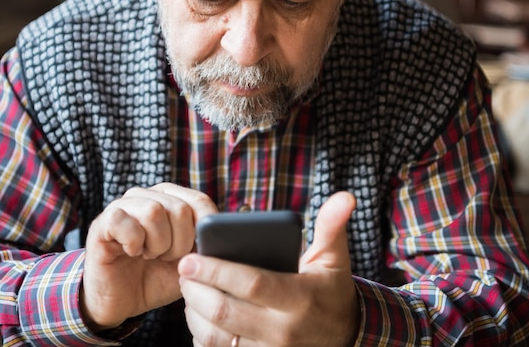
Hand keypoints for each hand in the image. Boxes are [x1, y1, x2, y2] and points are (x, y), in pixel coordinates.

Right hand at [80, 183, 217, 330]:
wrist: (121, 301)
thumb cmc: (156, 276)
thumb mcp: (189, 261)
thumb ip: (206, 242)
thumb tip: (229, 227)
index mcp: (171, 198)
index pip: (200, 201)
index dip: (203, 231)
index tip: (193, 253)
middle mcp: (147, 195)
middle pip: (180, 209)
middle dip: (179, 244)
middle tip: (165, 258)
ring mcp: (123, 205)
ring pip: (154, 211)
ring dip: (157, 245)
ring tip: (149, 255)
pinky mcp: (103, 221)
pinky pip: (126, 222)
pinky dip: (134, 244)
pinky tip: (131, 253)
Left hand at [179, 192, 358, 345]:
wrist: (345, 336)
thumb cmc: (330, 289)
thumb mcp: (334, 257)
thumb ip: (332, 225)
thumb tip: (344, 196)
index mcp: (299, 299)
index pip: (252, 284)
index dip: (216, 271)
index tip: (190, 259)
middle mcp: (283, 332)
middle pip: (226, 313)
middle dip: (196, 290)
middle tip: (183, 269)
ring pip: (217, 338)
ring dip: (194, 313)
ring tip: (188, 289)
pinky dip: (201, 336)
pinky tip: (198, 315)